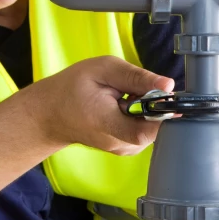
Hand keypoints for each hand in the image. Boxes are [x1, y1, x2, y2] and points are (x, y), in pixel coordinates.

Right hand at [25, 56, 174, 155]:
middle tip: (132, 90)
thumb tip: (168, 85)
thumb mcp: (103, 70)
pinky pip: (144, 132)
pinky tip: (123, 108)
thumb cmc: (71, 88)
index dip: (163, 113)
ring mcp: (122, 149)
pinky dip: (140, 118)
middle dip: (152, 105)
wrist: (51, 113)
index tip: (161, 94)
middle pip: (155, 127)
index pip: (147, 131)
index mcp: (108, 124)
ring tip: (123, 98)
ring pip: (152, 129)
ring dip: (146, 111)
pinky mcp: (125, 148)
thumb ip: (136, 77)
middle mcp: (118, 143)